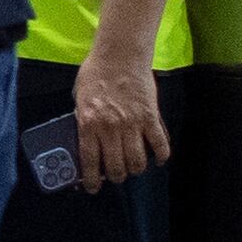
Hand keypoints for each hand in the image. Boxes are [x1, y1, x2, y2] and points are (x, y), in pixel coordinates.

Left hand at [72, 55, 169, 186]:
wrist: (120, 54)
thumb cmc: (96, 73)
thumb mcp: (79, 98)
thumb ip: (83, 120)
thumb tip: (85, 141)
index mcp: (89, 123)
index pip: (90, 161)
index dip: (91, 180)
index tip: (92, 187)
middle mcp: (110, 128)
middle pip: (116, 167)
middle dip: (115, 177)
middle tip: (115, 176)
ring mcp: (132, 123)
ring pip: (137, 161)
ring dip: (135, 169)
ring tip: (133, 167)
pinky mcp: (151, 117)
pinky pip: (159, 144)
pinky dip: (161, 155)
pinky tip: (158, 159)